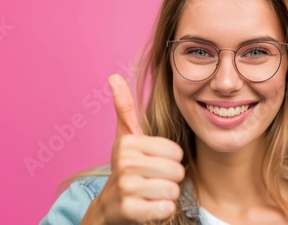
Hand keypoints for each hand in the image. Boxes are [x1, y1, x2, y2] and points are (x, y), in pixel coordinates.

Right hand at [81, 74, 184, 224]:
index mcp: (128, 143)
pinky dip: (160, 210)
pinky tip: (147, 206)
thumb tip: (113, 76)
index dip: (170, 160)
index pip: (175, 152)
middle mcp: (124, 163)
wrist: (110, 205)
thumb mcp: (125, 137)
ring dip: (166, 195)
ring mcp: (126, 188)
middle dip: (170, 179)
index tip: (152, 163)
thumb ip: (123, 107)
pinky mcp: (130, 210)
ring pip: (173, 191)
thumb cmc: (126, 167)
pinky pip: (166, 209)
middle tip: (152, 180)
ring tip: (149, 192)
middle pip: (177, 171)